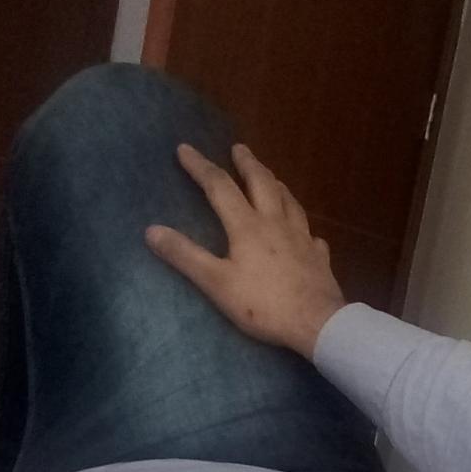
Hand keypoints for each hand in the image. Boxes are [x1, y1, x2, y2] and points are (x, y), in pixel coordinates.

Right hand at [145, 143, 345, 357]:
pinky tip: (307, 233)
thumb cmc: (263, 304)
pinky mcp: (319, 258)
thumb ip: (186, 256)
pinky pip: (312, 236)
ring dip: (277, 185)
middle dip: (247, 164)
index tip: (185, 149)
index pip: (220, 187)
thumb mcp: (216, 283)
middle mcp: (276, 223)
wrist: (316, 323)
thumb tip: (152, 230)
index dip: (200, 166)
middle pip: (262, 183)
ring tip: (272, 178)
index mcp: (248, 226)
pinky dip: (305, 229)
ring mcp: (302, 239)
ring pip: (290, 202)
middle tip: (239, 148)